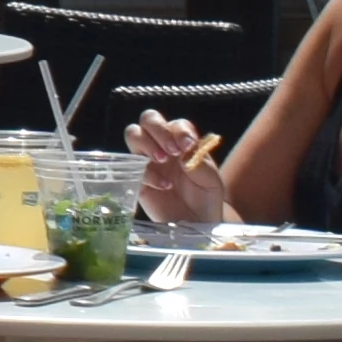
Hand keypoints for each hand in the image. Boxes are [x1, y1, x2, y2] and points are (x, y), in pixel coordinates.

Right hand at [129, 109, 229, 230]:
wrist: (195, 223)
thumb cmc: (206, 198)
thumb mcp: (211, 180)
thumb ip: (199, 162)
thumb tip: (184, 151)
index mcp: (182, 141)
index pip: (175, 124)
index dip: (178, 131)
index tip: (186, 146)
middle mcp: (162, 145)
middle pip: (148, 119)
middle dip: (158, 131)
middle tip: (171, 151)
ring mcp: (146, 160)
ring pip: (133, 134)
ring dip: (146, 144)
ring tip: (161, 161)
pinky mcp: (135, 178)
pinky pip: (130, 166)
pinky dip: (147, 173)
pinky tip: (164, 186)